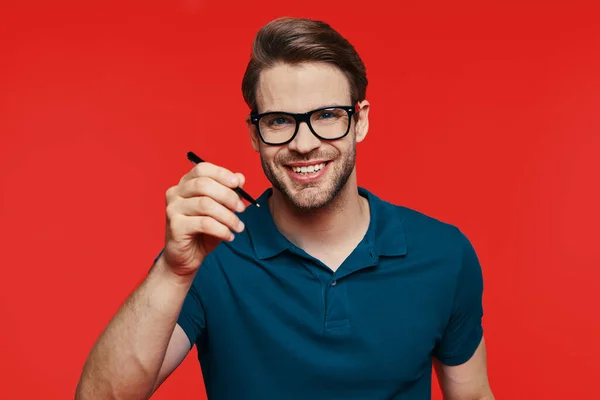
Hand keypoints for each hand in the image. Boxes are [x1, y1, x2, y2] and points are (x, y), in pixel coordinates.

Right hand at [161, 162, 245, 276]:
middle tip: (242, 209)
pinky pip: (204, 223)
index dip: (221, 173)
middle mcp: (175, 193)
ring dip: (228, 216)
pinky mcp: (175, 226)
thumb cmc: (203, 231)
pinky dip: (221, 229)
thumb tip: (240, 177)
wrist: (186, 257)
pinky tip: (229, 236)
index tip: (238, 184)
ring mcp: (173, 209)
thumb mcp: (220, 210)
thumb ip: (229, 192)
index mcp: (185, 184)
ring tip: (238, 227)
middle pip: (204, 185)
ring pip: (205, 204)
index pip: (202, 169)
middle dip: (228, 196)